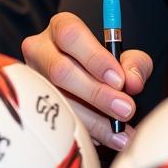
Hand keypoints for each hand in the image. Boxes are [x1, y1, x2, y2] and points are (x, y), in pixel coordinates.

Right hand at [21, 12, 151, 149]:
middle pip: (60, 70)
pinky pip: (57, 123)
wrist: (87, 82)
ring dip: (94, 120)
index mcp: (60, 28)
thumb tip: (132, 82)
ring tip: (121, 131)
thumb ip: (134, 64)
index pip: (71, 35)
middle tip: (126, 109)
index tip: (119, 80)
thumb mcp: (124, 58)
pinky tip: (109, 139)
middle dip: (97, 93)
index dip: (95, 58)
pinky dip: (87, 133)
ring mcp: (32, 80)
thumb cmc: (105, 66)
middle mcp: (39, 51)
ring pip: (57, 101)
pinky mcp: (32, 106)